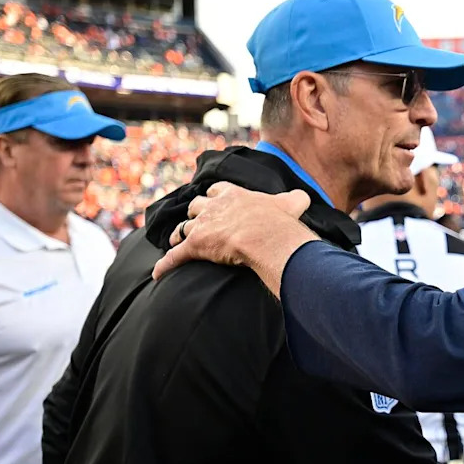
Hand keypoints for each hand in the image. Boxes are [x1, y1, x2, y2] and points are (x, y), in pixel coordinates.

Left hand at [152, 182, 319, 296]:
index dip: (215, 195)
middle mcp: (215, 207)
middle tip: (195, 220)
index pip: (218, 190)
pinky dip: (166, 264)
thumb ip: (295, 199)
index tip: (213, 198)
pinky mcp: (196, 246)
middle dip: (195, 213)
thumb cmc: (279, 221)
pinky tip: (158, 273)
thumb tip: (304, 197)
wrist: (266, 237)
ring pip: (183, 227)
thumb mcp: (291, 204)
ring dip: (178, 234)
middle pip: (196, 206)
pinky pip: (176, 256)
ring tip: (174, 240)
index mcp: (235, 195)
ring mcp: (203, 226)